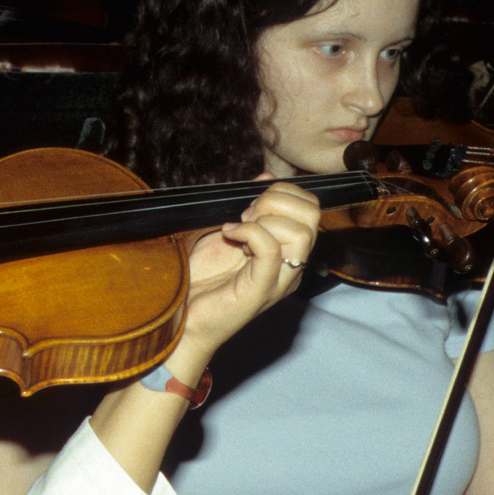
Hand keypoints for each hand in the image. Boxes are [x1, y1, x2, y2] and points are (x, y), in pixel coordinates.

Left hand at [175, 179, 320, 364]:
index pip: (310, 208)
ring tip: (237, 227)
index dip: (282, 193)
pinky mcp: (260, 291)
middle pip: (312, 215)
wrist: (180, 318)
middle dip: (276, 201)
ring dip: (264, 218)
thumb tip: (268, 177)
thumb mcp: (227, 231)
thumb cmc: (202, 278)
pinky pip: (271, 250)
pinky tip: (228, 233)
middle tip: (245, 215)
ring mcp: (279, 280)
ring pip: (301, 233)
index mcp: (288, 251)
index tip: (250, 204)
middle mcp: (291, 266)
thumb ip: (250, 206)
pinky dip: (249, 232)